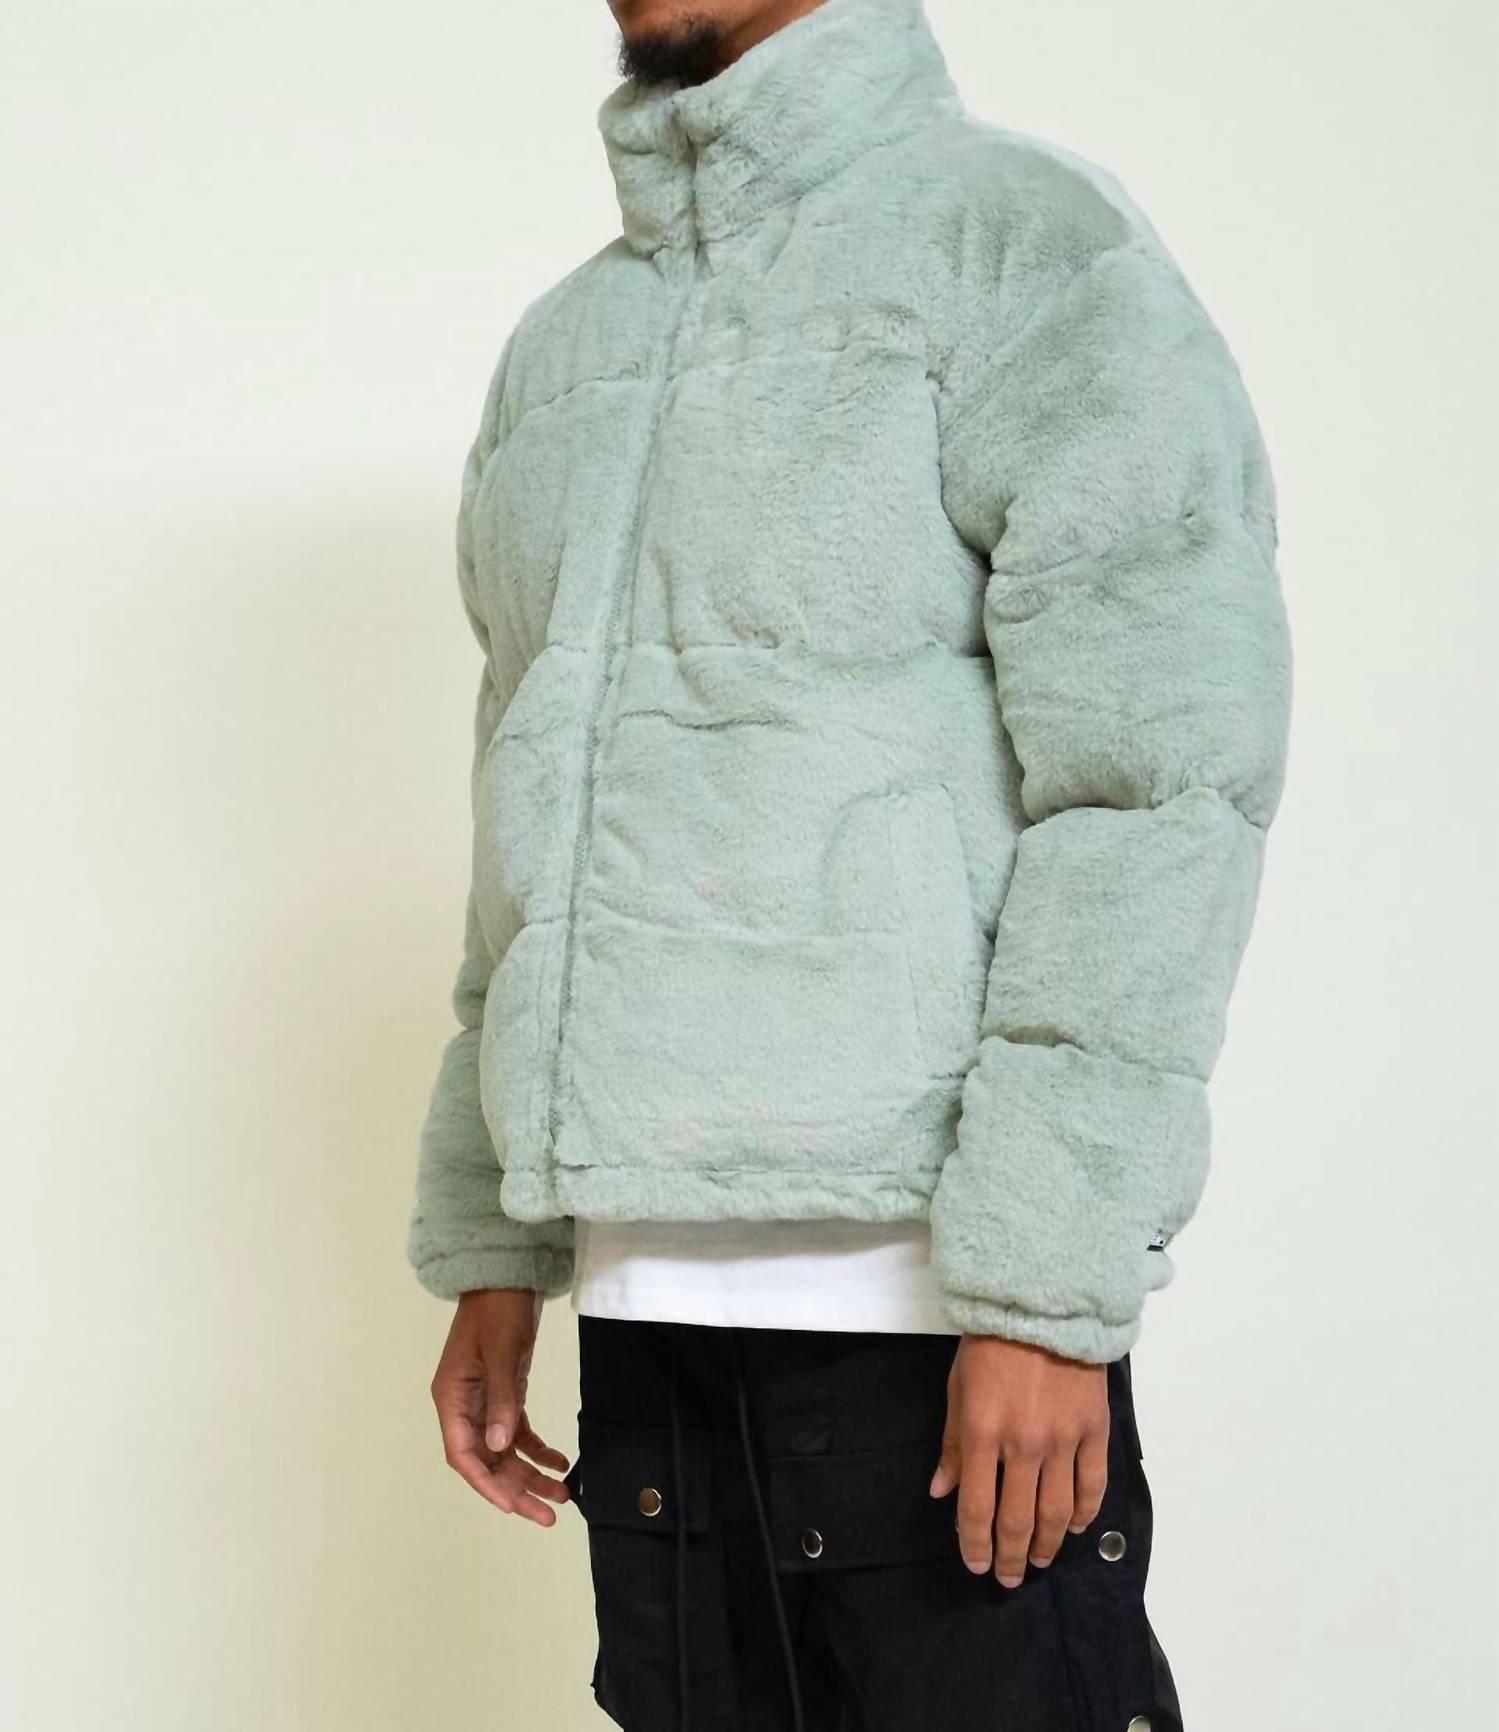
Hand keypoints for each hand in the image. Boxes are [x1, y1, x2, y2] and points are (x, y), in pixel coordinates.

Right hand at [429, 1287, 570, 1524]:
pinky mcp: (505, 1393)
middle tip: (548, 1515)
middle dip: (516, 1491)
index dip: (487, 1485)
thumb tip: (499, 1446)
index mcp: (451, 1398)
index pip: (464, 1455)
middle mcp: (463, 1406)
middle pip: (487, 1461)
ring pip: (504, 1452)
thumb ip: (502, 1399)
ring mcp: (483, 1401)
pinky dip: (537, 1449)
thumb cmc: (498, 1309)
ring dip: (530, 1475)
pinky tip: (560, 1462)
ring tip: (561, 1496)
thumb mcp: (501, 1353)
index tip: (513, 1507)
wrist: (507, 1277)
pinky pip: (518, 1431)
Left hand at [929, 1334, 1107, 1586]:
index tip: (975, 1565)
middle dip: (1010, 1557)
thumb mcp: (957, 1388)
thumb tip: (941, 1493)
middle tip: (1008, 1577)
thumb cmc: (991, 1343)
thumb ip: (953, 1445)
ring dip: (1048, 1545)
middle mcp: (1024, 1445)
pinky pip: (1091, 1485)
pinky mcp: (1094, 1430)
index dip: (974, 1544)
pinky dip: (1085, 1514)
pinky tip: (1076, 1528)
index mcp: (983, 1433)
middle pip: (1018, 1520)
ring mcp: (1063, 1440)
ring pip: (1058, 1513)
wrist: (1043, 1304)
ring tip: (1040, 1561)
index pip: (977, 1508)